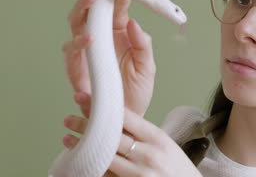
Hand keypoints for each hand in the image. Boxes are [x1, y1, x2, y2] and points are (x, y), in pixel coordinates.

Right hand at [61, 0, 155, 116]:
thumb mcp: (147, 67)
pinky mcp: (77, 70)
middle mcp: (100, 40)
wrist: (128, 119)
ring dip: (82, 11)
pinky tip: (90, 38)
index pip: (115, 10)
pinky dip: (79, 44)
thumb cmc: (137, 92)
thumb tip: (133, 22)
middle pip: (90, 11)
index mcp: (118, 35)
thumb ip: (142, 45)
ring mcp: (87, 54)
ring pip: (76, 26)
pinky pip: (73, 54)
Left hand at [63, 97, 201, 176]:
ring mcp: (140, 174)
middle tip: (69, 118)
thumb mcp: (166, 145)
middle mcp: (148, 154)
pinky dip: (92, 169)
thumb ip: (143, 135)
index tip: (85, 97)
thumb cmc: (178, 168)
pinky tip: (78, 164)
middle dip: (87, 125)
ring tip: (67, 139)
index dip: (102, 106)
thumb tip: (116, 121)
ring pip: (105, 157)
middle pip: (111, 135)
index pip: (125, 117)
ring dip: (84, 147)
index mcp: (157, 138)